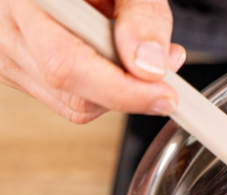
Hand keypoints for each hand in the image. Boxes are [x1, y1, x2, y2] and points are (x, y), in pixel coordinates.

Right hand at [0, 0, 184, 122]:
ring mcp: (8, 58)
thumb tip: (151, 66)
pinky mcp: (19, 73)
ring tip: (137, 49)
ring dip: (120, 89)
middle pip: (75, 95)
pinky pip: (70, 100)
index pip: (66, 65)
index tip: (164, 94)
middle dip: (130, 91)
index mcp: (24, 1)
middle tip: (164, 65)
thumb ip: (141, 15)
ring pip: (76, 106)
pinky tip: (113, 56)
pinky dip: (104, 87)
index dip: (122, 89)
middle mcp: (6, 32)